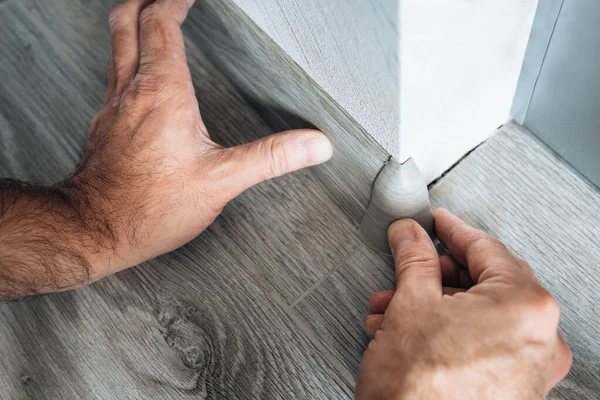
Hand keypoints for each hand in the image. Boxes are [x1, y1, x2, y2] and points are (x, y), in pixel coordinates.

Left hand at [65, 0, 331, 279]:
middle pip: (127, 22)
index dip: (176, 1)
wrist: (94, 231)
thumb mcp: (222, 181)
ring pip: (116, 47)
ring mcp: (113, 107)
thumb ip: (271, 157)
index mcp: (162, 94)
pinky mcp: (104, 126)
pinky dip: (130, 60)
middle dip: (148, 1)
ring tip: (155, 22)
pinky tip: (144, 80)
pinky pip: (114, 76)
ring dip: (134, 25)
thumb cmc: (149, 209)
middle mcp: (132, 92)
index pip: (162, 24)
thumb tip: (312, 144)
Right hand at [356, 209, 571, 398]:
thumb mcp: (411, 304)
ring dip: (435, 304)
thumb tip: (412, 236)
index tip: (437, 224)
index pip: (487, 249)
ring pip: (480, 314)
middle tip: (412, 264)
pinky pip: (484, 342)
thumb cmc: (416, 390)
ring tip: (395, 306)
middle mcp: (541, 339)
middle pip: (486, 282)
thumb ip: (415, 259)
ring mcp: (531, 369)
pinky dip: (449, 330)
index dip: (453, 231)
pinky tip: (412, 330)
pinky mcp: (515, 389)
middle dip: (438, 274)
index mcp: (526, 306)